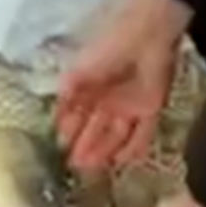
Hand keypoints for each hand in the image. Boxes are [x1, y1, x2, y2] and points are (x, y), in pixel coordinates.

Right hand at [55, 0, 192, 172]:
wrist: (142, 38)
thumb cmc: (106, 48)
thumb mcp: (78, 70)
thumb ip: (67, 93)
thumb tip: (55, 116)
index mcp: (87, 86)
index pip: (74, 113)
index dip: (66, 129)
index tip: (58, 145)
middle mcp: (105, 98)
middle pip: (93, 128)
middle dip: (83, 145)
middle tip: (73, 165)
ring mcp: (127, 105)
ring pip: (114, 134)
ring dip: (103, 151)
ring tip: (91, 168)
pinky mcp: (150, 110)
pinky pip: (141, 135)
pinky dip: (132, 149)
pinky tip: (120, 162)